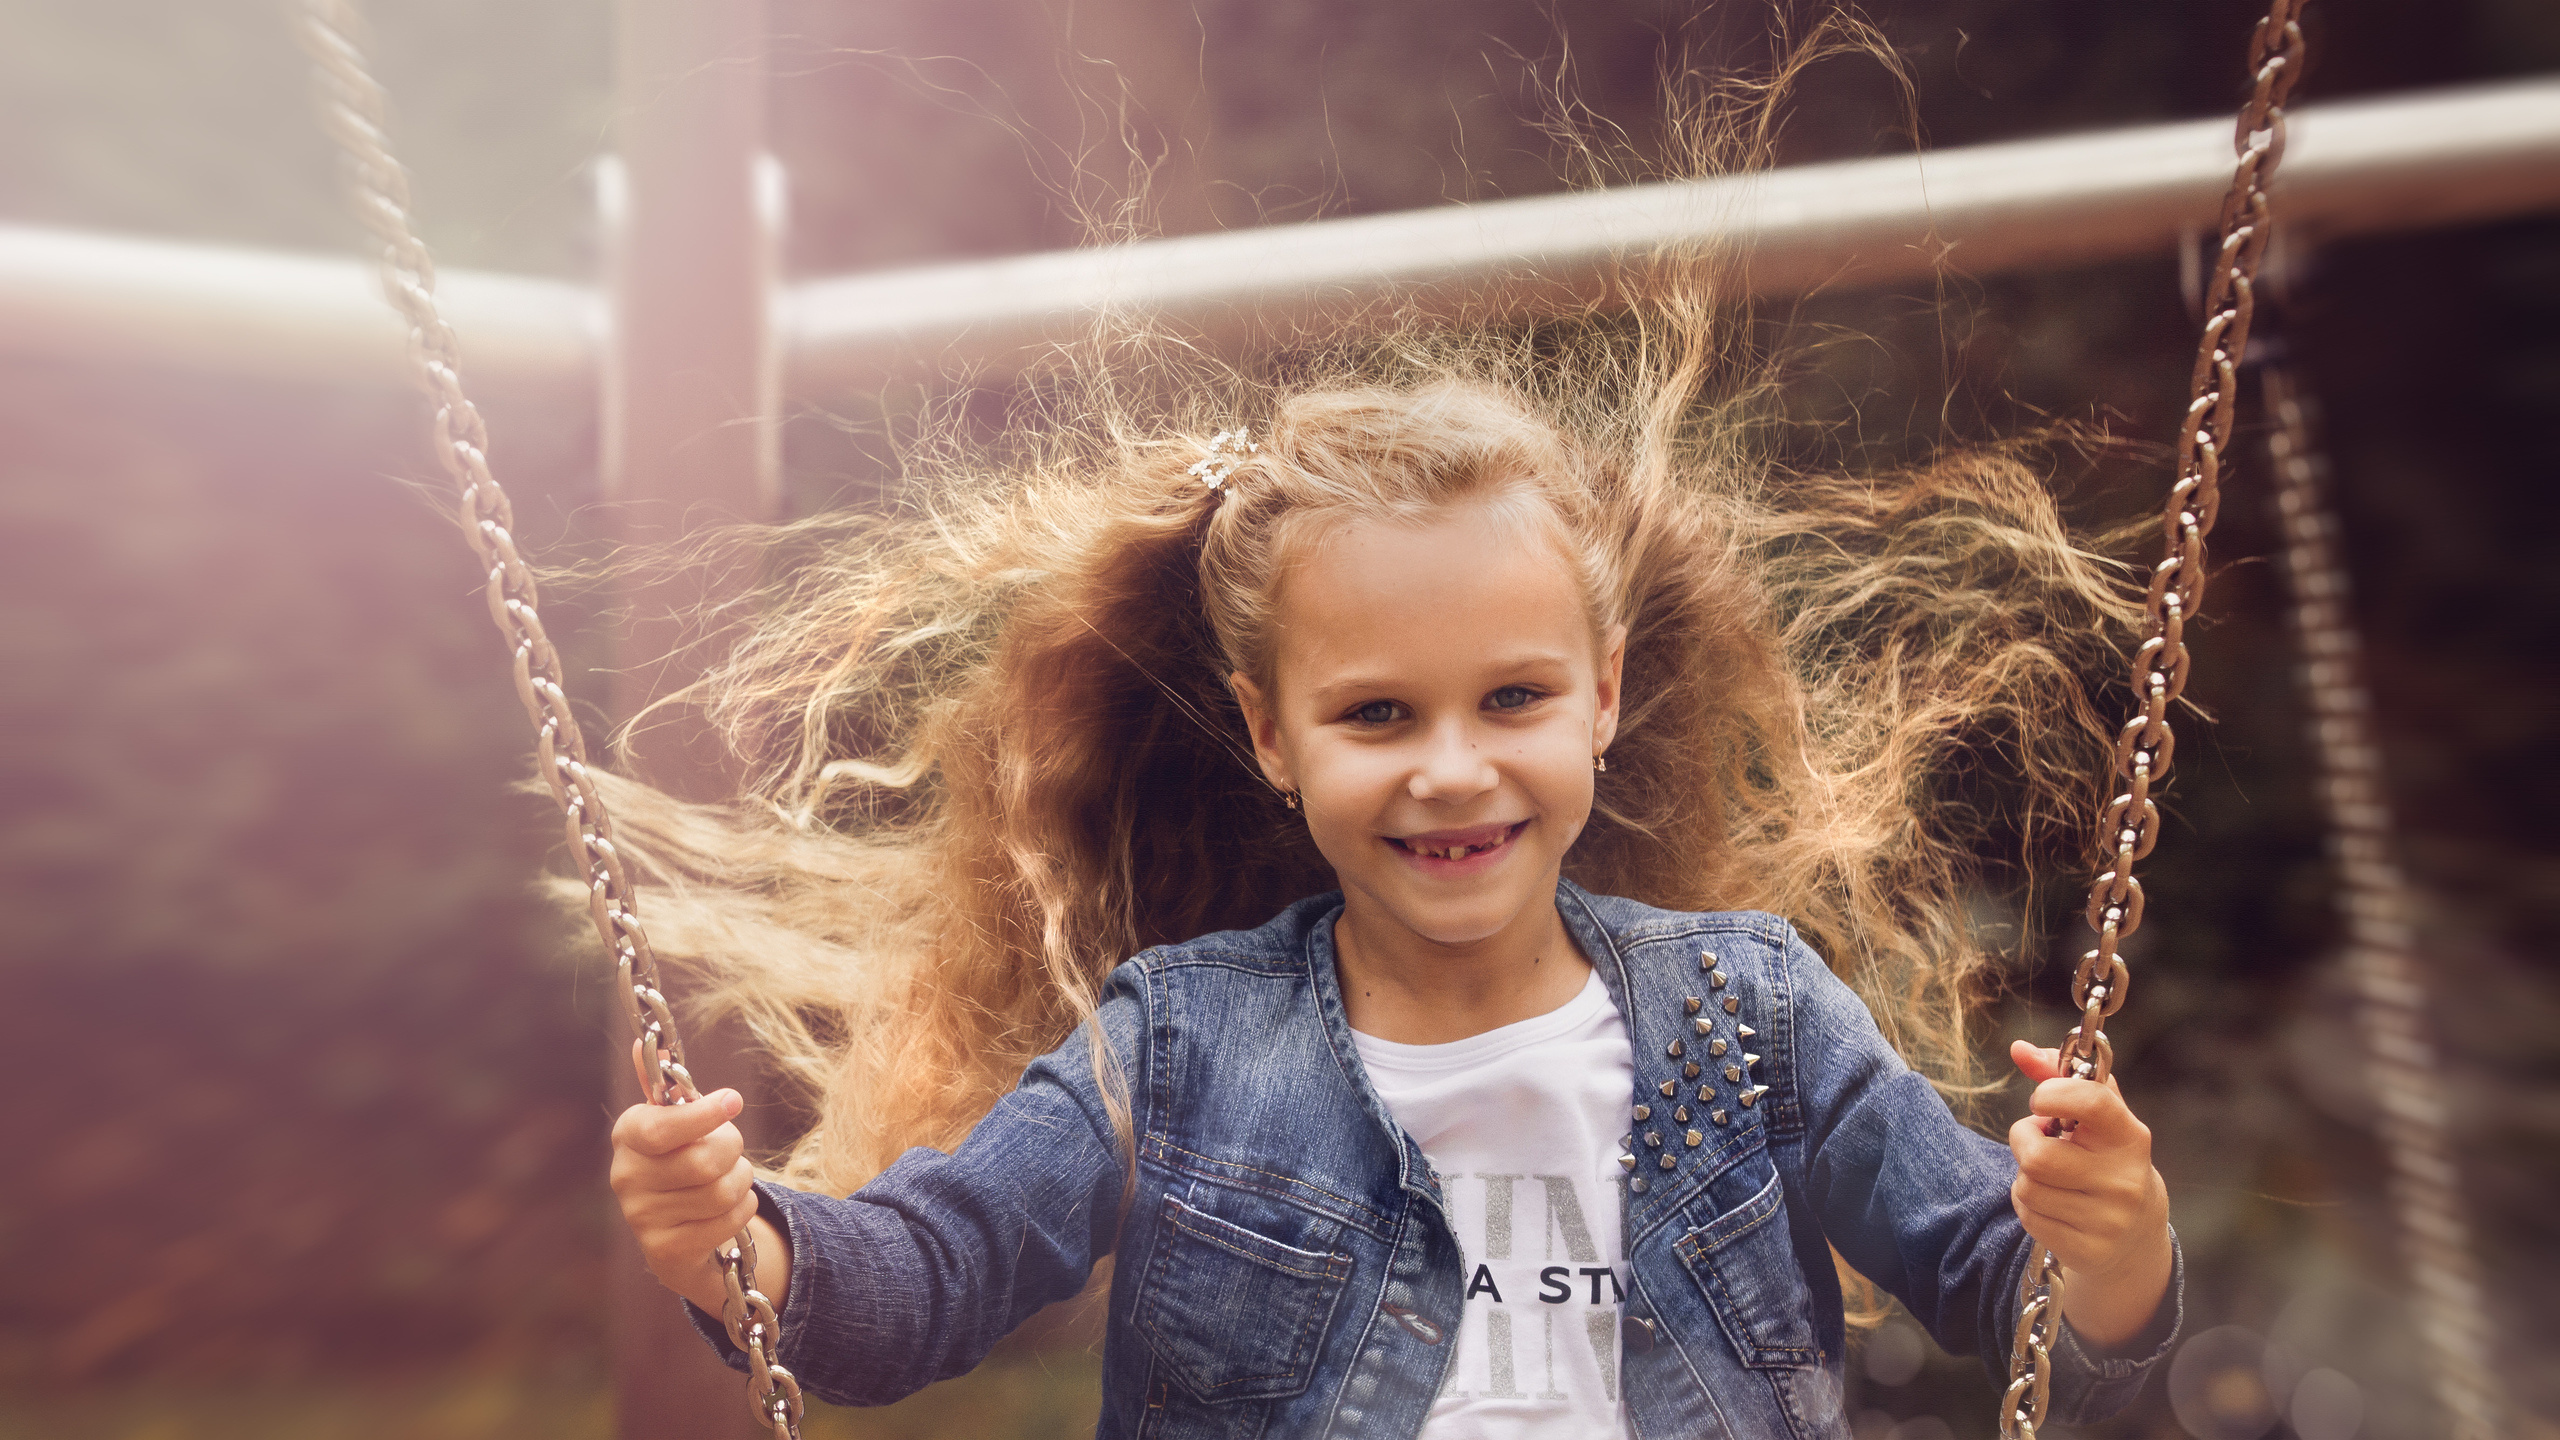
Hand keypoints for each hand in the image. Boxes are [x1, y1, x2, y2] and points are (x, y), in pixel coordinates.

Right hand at [609, 1042, 761, 1314]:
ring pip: (722, 1190)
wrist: (680, 1231)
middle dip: (733, 1150)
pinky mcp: (665, 1252)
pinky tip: (727, 1207)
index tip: (734, 1101)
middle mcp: (626, 1177)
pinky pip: (728, 1220)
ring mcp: (642, 1218)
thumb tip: (644, 1042)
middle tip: (730, 1149)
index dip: (703, 1114)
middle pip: (705, 1160)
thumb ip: (667, 1087)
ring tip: (728, 1178)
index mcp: (629, 1134)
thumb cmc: (683, 1160)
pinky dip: (741, 1209)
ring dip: (741, 1181)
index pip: (663, 1127)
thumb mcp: (677, 1121)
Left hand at [2006, 1040, 2172, 1350]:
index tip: (2041, 1099)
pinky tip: (2053, 1203)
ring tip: (2051, 1174)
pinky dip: (2029, 1206)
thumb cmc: (2105, 1155)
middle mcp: (2125, 1179)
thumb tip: (2018, 1048)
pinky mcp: (2090, 1251)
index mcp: (2129, 1136)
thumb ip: (2059, 1074)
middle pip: (2037, 1157)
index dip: (2053, 1093)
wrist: (2136, 1231)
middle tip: (2041, 1139)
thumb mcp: (2095, 1114)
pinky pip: (2029, 1217)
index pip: (2091, 1102)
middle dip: (2024, 1141)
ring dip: (2025, 1176)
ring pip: (2027, 1187)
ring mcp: (2110, 1220)